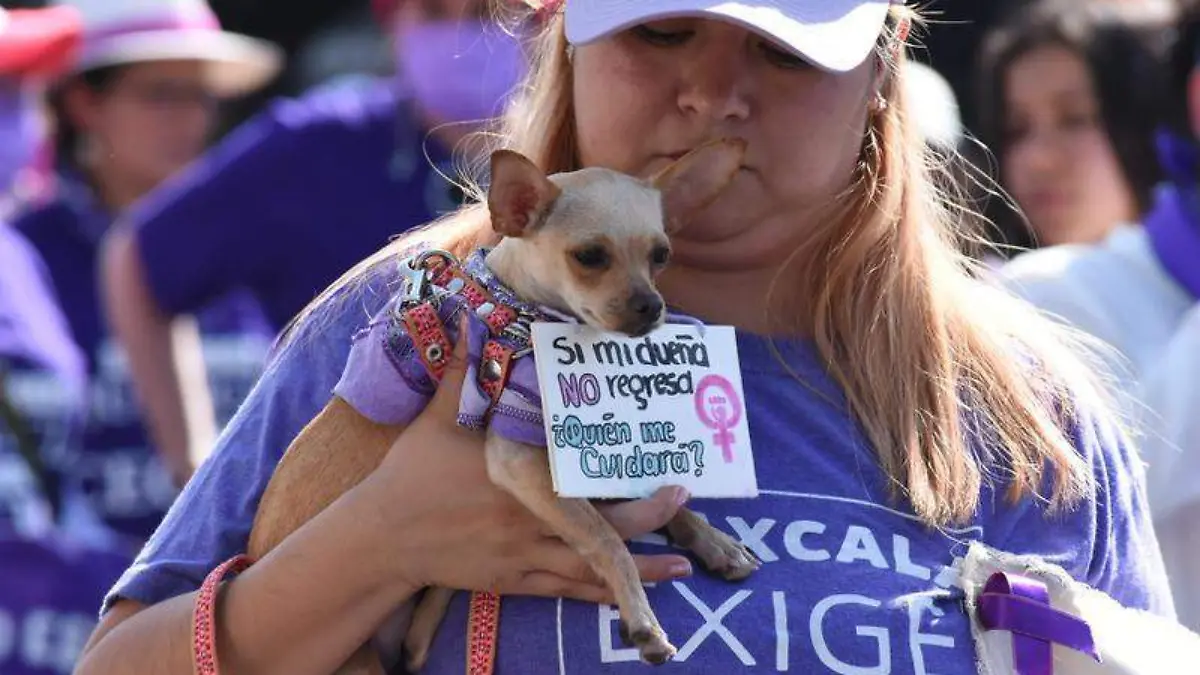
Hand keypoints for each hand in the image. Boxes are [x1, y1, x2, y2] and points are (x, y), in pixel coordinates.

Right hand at [373, 318, 693, 603]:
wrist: (382, 538)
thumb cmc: (413, 475)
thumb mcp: (440, 417)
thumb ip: (467, 368)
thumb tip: (473, 317)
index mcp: (519, 478)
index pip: (584, 477)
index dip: (628, 476)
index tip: (665, 465)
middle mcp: (529, 520)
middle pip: (603, 526)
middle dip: (649, 517)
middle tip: (684, 498)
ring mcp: (523, 555)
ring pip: (592, 567)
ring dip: (640, 569)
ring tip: (682, 564)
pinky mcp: (512, 581)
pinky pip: (564, 590)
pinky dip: (598, 595)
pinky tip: (627, 598)